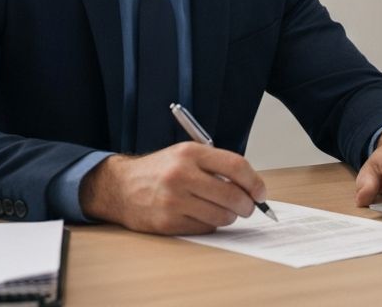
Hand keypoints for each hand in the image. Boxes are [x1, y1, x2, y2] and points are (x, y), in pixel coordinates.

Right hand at [79, 142, 266, 234]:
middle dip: (247, 205)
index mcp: (190, 153)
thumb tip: (251, 187)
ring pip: (222, 215)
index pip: (236, 166)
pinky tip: (201, 215)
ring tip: (223, 210)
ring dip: (229, 216)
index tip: (261, 193)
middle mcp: (182, 175)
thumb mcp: (186, 155)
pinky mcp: (168, 222)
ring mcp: (174, 200)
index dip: (255, 182)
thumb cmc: (159, 171)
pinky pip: (205, 228)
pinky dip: (210, 224)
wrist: (121, 187)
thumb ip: (217, 166)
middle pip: (233, 195)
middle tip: (248, 207)